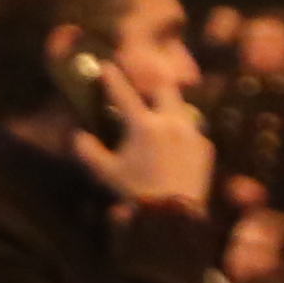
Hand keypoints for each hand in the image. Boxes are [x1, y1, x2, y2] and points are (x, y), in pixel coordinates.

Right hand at [84, 61, 218, 217]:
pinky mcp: (205, 148)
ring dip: (171, 111)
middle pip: (165, 89)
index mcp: (144, 125)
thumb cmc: (135, 193)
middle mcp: (171, 122)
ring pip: (183, 109)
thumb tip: (77, 137)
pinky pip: (194, 133)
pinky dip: (184, 135)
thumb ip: (89, 152)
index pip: (125, 95)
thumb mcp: (106, 174)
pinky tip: (177, 149)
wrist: (172, 217)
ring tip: (163, 123)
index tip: (107, 65)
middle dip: (154, 87)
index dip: (113, 79)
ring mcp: (192, 133)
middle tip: (146, 93)